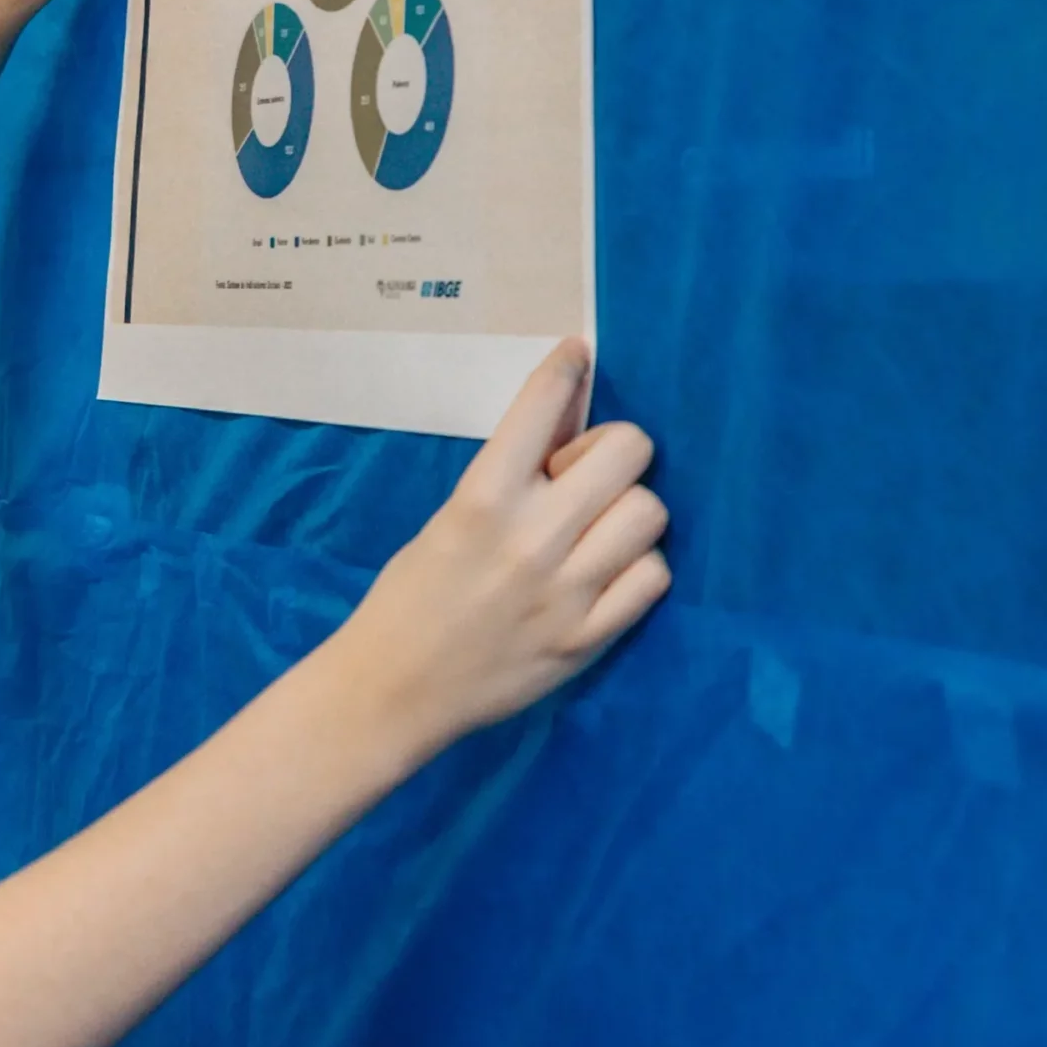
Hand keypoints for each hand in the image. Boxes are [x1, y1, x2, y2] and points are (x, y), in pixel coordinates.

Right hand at [323, 342, 669, 756]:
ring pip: (649, 511)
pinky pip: (653, 576)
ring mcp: (566, 591)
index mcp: (481, 498)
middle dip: (611, 454)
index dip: (566, 370)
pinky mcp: (588, 638)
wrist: (393, 691)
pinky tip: (608, 574)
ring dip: (627, 513)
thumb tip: (566, 417)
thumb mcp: (448, 517)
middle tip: (583, 481)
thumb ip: (508, 474)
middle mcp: (530, 538)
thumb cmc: (412, 596)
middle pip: (627, 451)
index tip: (577, 354)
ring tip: (596, 531)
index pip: (541, 407)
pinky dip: (637, 569)